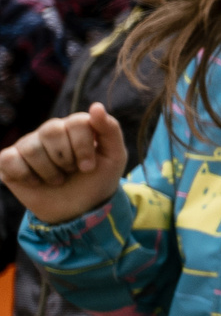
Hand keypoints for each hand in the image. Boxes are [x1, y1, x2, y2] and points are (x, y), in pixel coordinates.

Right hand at [0, 105, 125, 222]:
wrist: (79, 209)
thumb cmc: (97, 179)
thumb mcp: (114, 157)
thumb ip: (110, 130)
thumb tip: (96, 106)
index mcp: (75, 126)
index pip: (76, 122)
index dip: (83, 147)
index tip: (88, 167)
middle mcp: (50, 131)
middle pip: (51, 131)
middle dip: (66, 159)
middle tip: (71, 172)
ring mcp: (28, 144)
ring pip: (31, 148)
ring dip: (49, 172)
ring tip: (57, 179)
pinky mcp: (10, 160)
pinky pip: (9, 159)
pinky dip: (26, 176)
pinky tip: (37, 182)